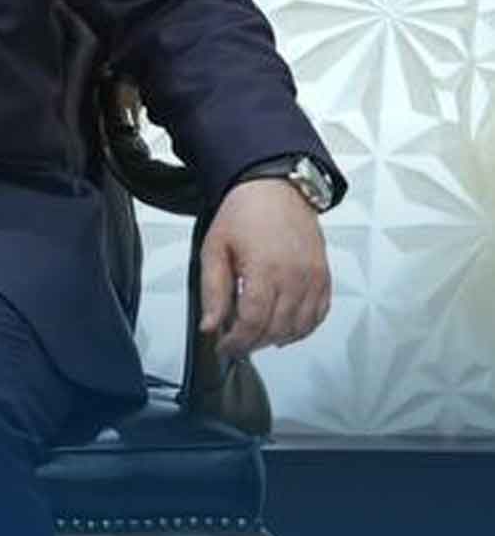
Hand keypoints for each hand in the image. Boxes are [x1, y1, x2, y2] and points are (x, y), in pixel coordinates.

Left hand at [198, 174, 330, 357]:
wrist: (275, 189)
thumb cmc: (244, 213)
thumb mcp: (214, 250)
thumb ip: (213, 292)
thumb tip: (211, 325)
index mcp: (266, 269)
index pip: (254, 322)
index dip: (237, 341)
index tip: (225, 346)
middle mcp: (295, 276)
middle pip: (277, 329)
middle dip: (253, 343)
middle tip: (236, 344)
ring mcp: (314, 277)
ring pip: (300, 326)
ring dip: (277, 338)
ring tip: (257, 337)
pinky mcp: (324, 275)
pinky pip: (319, 313)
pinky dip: (303, 328)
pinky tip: (286, 330)